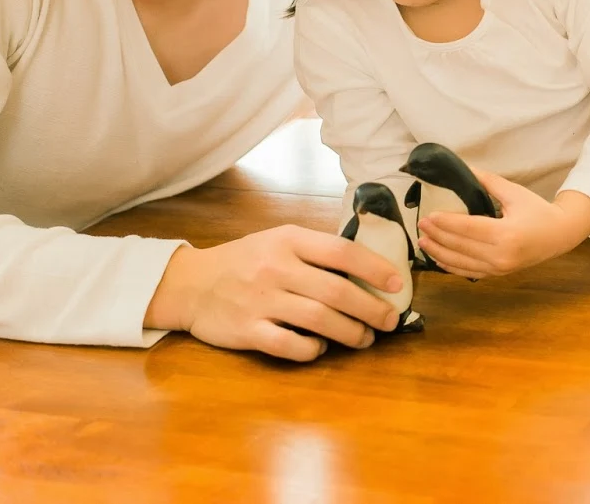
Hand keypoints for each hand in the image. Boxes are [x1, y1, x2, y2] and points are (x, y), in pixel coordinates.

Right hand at [144, 224, 404, 362]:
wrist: (191, 284)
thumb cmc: (245, 261)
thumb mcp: (279, 241)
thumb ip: (316, 251)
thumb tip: (369, 269)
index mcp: (289, 240)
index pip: (343, 252)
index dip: (376, 269)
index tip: (398, 284)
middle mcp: (276, 268)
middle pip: (337, 291)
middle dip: (372, 309)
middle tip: (390, 322)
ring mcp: (261, 301)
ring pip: (320, 320)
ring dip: (351, 333)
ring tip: (365, 339)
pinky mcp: (247, 331)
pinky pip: (290, 345)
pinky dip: (313, 350)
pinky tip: (322, 348)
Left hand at [416, 172, 589, 278]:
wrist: (559, 235)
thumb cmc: (538, 211)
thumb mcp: (515, 192)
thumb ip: (488, 182)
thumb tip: (464, 168)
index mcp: (507, 234)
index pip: (468, 228)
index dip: (446, 223)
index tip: (428, 215)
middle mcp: (502, 255)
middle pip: (461, 246)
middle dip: (438, 235)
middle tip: (420, 224)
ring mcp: (499, 268)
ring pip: (461, 263)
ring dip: (439, 253)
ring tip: (422, 242)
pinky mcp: (498, 274)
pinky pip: (469, 272)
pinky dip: (451, 266)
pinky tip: (438, 258)